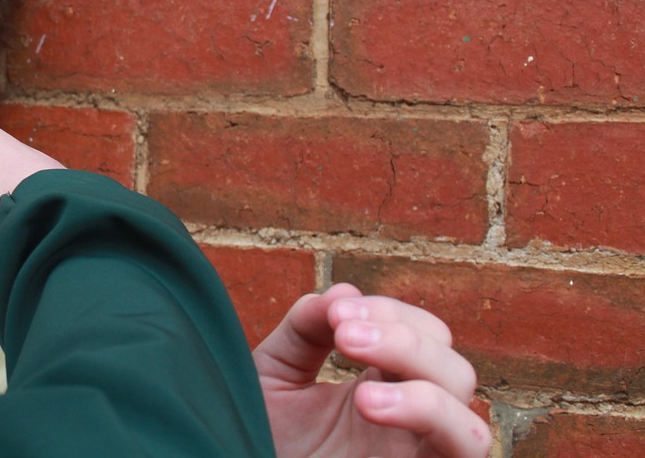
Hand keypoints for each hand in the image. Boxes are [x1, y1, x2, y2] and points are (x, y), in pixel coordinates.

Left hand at [253, 283, 488, 457]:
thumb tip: (344, 292)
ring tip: (362, 392)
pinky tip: (371, 404)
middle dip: (405, 342)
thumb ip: (304, 330)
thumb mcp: (275, 373)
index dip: (388, 313)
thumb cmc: (261, 435)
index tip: (336, 312)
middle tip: (345, 336)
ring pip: (472, 427)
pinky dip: (432, 421)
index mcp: (388, 388)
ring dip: (426, 395)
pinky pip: (465, 455)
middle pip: (456, 371)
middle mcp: (413, 428)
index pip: (423, 335)